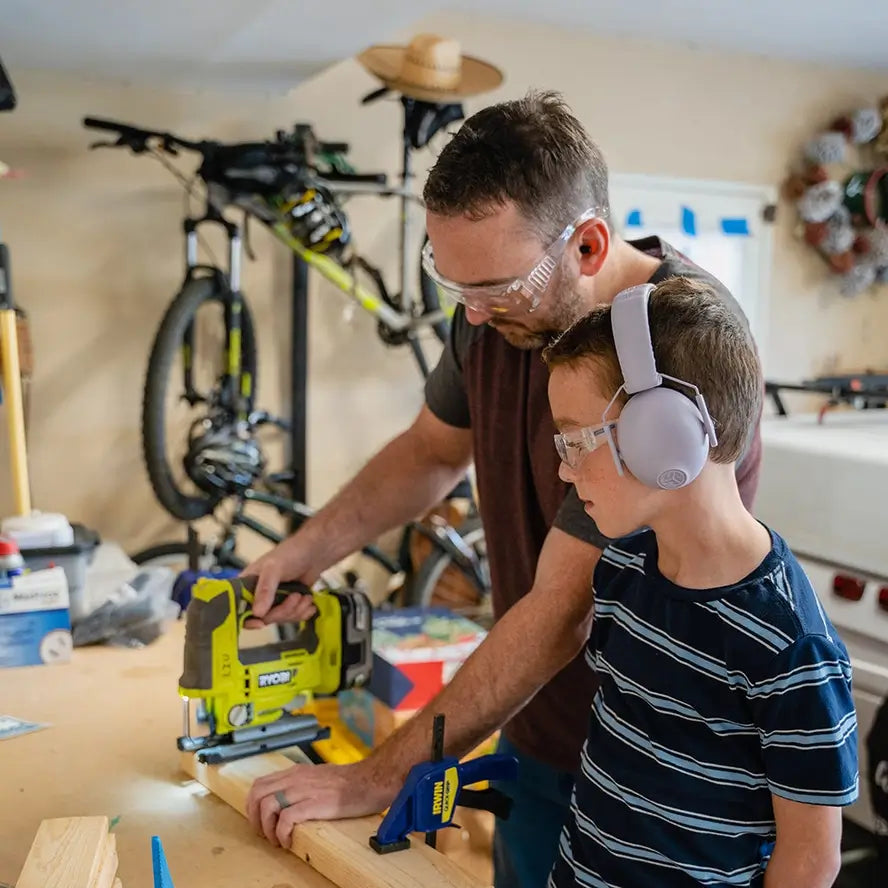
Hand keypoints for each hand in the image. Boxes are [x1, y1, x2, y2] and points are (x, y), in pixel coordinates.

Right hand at [240, 540, 319, 627]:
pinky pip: (291, 618)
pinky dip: (302, 612)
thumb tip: (258, 612)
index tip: (260, 622)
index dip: (247, 618)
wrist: (314, 552)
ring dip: (295, 610)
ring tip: (303, 595)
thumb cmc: (291, 553)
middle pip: (263, 617)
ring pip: (279, 619)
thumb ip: (265, 589)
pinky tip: (307, 601)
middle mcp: (258, 594)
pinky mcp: (287, 604)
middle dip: (282, 610)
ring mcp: (273, 601)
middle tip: (295, 596)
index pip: (238, 608)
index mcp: (246, 584)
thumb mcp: (274, 568)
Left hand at [245, 760, 398, 847]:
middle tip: (265, 834)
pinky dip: (282, 833)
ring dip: (267, 828)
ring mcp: (304, 790)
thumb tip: (291, 799)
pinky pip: (286, 818)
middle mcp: (296, 778)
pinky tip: (289, 841)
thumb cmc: (351, 782)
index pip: (260, 784)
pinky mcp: (314, 803)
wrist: (371, 780)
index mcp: (297, 772)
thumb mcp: (320, 776)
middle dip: (254, 818)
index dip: (253, 806)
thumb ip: (304, 783)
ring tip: (277, 840)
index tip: (260, 821)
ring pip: (267, 806)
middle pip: (258, 794)